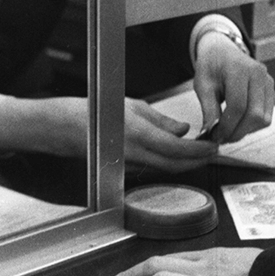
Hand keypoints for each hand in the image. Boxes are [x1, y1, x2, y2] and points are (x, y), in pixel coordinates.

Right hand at [0, 95, 216, 171]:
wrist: (60, 127)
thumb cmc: (95, 109)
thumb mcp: (132, 106)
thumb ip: (160, 121)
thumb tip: (184, 131)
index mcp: (137, 133)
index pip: (176, 148)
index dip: (198, 150)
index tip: (214, 145)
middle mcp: (133, 152)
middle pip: (174, 164)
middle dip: (197, 161)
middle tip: (214, 152)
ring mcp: (127, 163)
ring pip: (164, 168)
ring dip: (184, 163)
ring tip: (201, 153)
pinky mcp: (122, 167)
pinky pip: (152, 169)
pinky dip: (168, 164)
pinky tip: (177, 157)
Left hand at [193, 31, 274, 142]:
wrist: (223, 52)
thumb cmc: (211, 68)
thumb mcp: (202, 86)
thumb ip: (208, 110)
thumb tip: (210, 136)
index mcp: (240, 69)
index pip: (238, 106)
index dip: (227, 126)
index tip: (214, 137)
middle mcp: (259, 75)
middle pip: (255, 115)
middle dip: (237, 132)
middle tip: (221, 138)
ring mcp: (269, 83)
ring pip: (264, 120)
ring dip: (245, 131)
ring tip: (228, 131)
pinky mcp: (271, 91)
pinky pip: (266, 117)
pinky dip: (252, 126)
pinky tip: (237, 123)